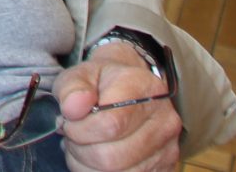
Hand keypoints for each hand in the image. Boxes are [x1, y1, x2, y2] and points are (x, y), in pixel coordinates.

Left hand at [55, 47, 182, 171]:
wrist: (132, 90)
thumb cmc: (104, 83)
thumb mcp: (82, 73)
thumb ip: (72, 87)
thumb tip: (72, 108)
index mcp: (145, 89)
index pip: (110, 124)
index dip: (79, 129)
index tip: (68, 121)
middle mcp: (164, 122)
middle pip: (110, 157)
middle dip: (80, 149)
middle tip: (73, 135)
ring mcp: (166, 150)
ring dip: (87, 164)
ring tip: (83, 145)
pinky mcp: (163, 169)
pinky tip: (96, 158)